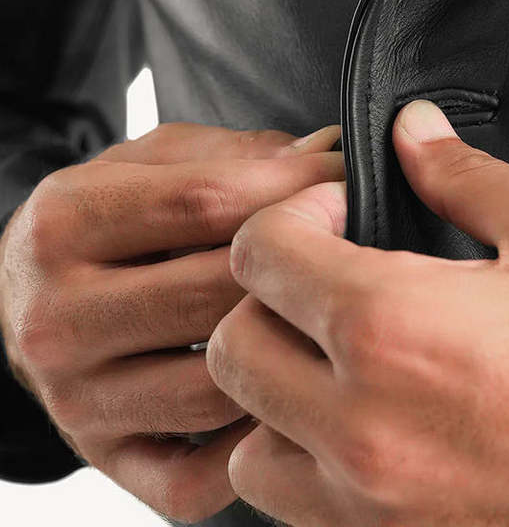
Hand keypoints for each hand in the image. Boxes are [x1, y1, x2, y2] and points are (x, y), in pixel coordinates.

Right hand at [0, 121, 344, 523]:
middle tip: (349, 250)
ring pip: (215, 385)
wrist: (38, 297)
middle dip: (297, 267)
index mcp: (65, 223)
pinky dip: (254, 443)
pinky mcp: (105, 456)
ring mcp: (76, 399)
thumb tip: (329, 153)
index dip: (292, 186)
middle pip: (213, 293)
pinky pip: (197, 475)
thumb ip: (241, 156)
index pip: (204, 201)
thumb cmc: (122, 216)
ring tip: (323, 316)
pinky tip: (284, 394)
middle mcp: (55, 317)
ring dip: (284, 350)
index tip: (346, 176)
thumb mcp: (160, 160)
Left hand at [209, 100, 508, 526]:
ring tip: (338, 355)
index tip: (340, 212)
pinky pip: (294, 507)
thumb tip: (413, 131)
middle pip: (234, 345)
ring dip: (277, 384)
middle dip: (270, 293)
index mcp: (393, 323)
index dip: (292, 214)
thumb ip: (467, 173)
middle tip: (333, 274)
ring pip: (250, 436)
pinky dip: (304, 457)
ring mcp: (372, 502)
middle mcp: (362, 421)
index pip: (259, 254)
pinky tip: (365, 421)